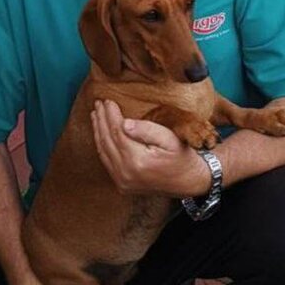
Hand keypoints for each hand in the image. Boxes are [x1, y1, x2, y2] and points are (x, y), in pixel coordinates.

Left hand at [91, 99, 211, 197]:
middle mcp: (126, 173)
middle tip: (99, 103)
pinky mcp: (121, 185)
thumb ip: (147, 130)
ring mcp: (122, 181)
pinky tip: (101, 133)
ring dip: (98, 131)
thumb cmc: (181, 157)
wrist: (188, 182)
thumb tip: (125, 123)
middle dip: (101, 120)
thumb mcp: (170, 139)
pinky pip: (106, 162)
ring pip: (103, 151)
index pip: (117, 132)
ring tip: (96, 114)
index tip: (108, 100)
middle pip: (107, 141)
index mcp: (138, 161)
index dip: (111, 114)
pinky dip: (102, 145)